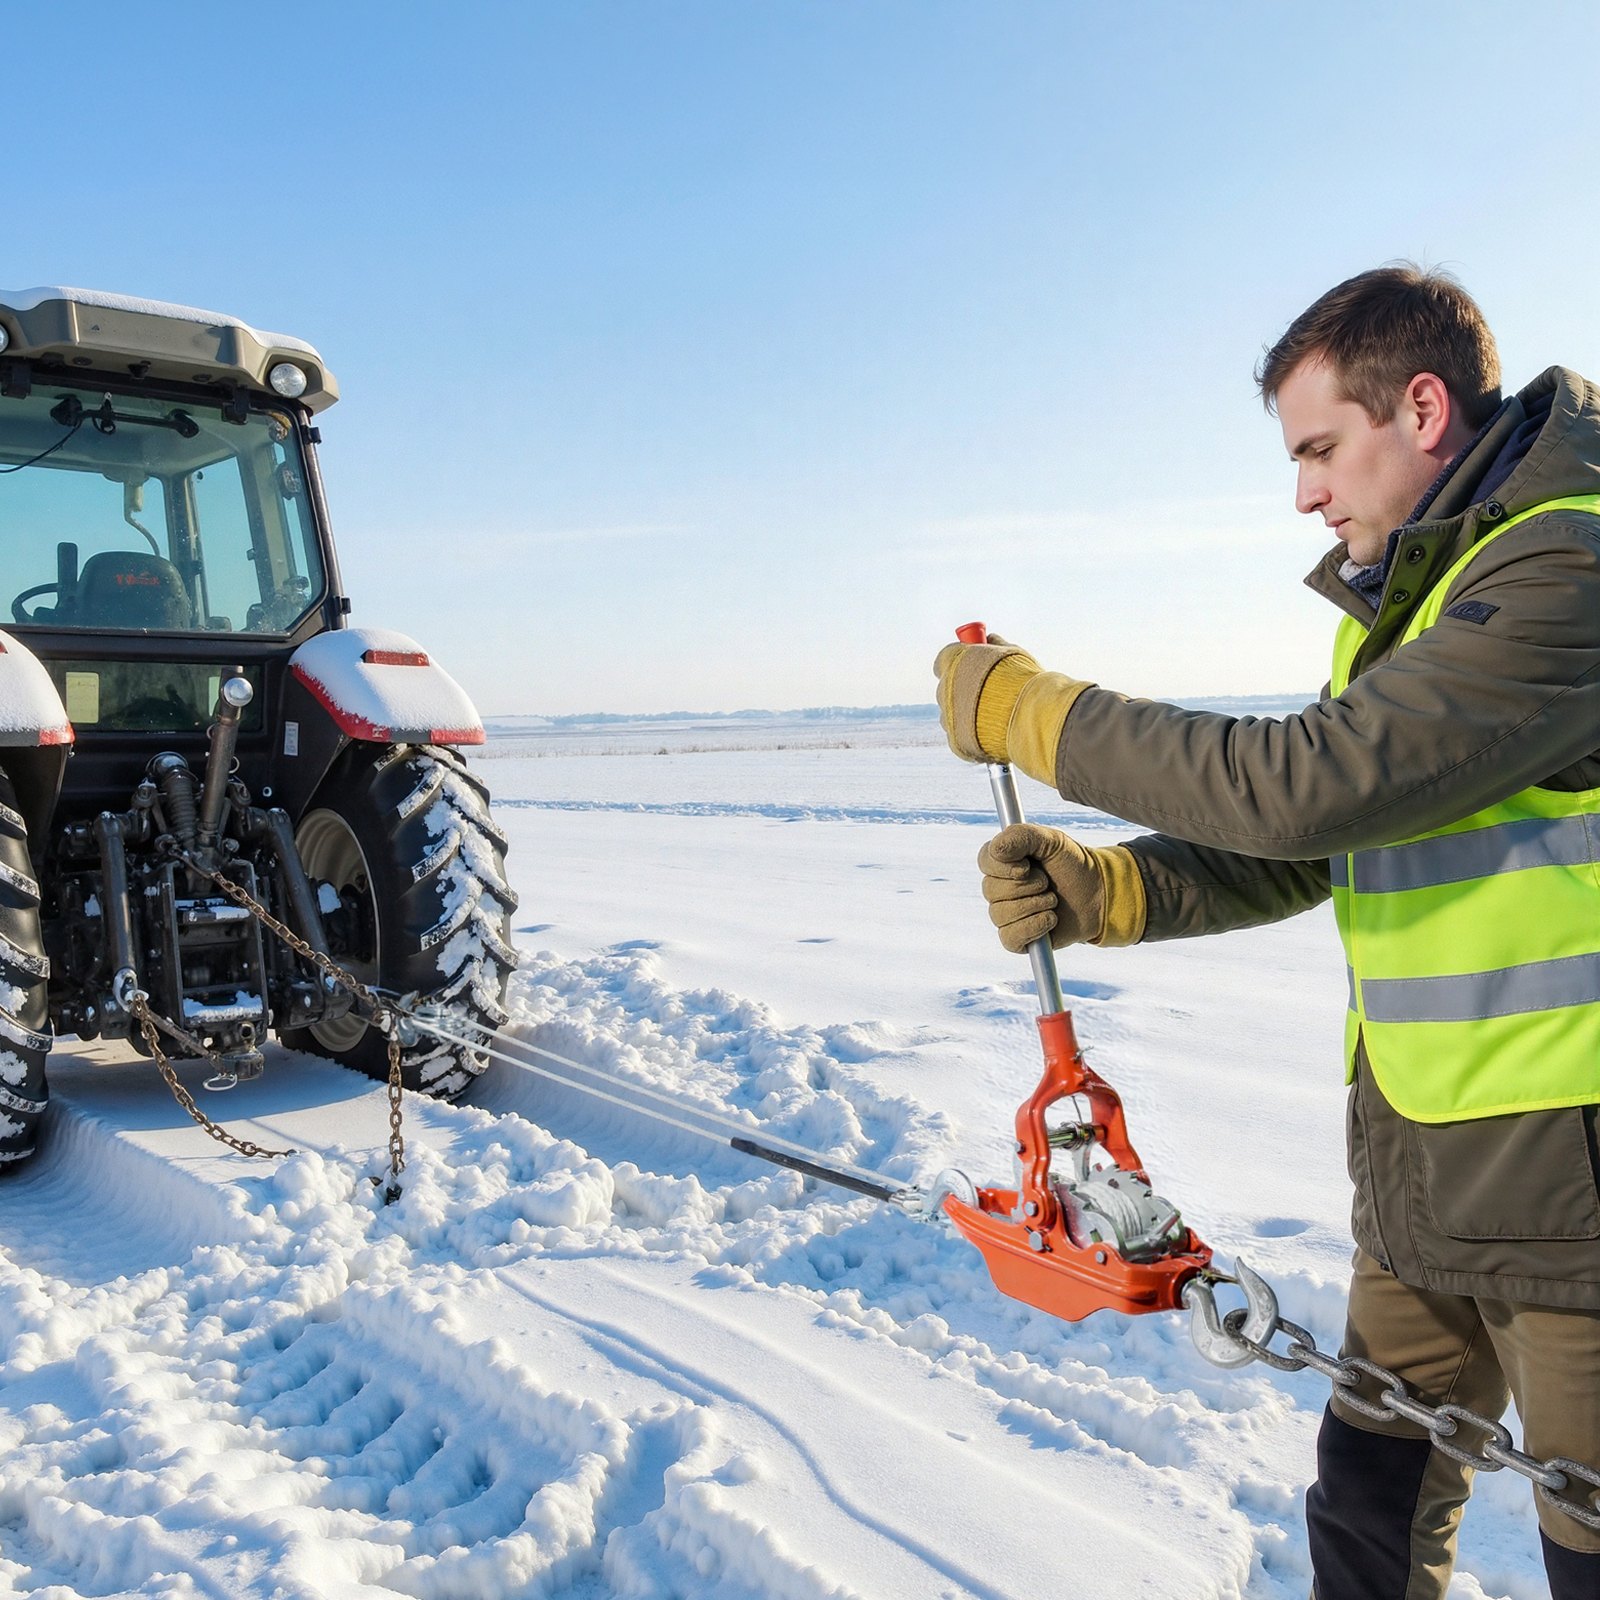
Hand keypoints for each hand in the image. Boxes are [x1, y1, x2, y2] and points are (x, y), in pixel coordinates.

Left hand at [933, 633, 1038, 762]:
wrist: (1029, 716)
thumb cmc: (1022, 680)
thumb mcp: (1012, 653)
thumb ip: (995, 645)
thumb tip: (990, 638)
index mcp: (952, 663)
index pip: (944, 659)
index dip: (959, 661)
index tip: (972, 663)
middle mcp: (944, 689)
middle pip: (948, 688)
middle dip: (963, 689)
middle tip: (987, 692)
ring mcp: (948, 718)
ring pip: (953, 714)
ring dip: (967, 713)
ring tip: (995, 715)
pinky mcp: (956, 742)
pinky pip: (960, 736)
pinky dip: (972, 735)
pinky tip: (993, 732)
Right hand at [978, 823, 1144, 951]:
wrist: (1098, 894)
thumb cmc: (1073, 865)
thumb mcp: (1052, 840)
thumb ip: (1022, 836)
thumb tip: (996, 850)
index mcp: (1003, 862)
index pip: (985, 861)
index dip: (1005, 866)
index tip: (1028, 865)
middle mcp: (998, 888)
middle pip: (992, 890)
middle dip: (1028, 886)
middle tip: (1048, 883)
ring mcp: (1005, 914)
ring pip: (1001, 914)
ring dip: (1036, 905)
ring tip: (1053, 901)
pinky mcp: (1016, 938)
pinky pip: (1010, 937)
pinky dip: (1035, 927)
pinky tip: (1051, 919)